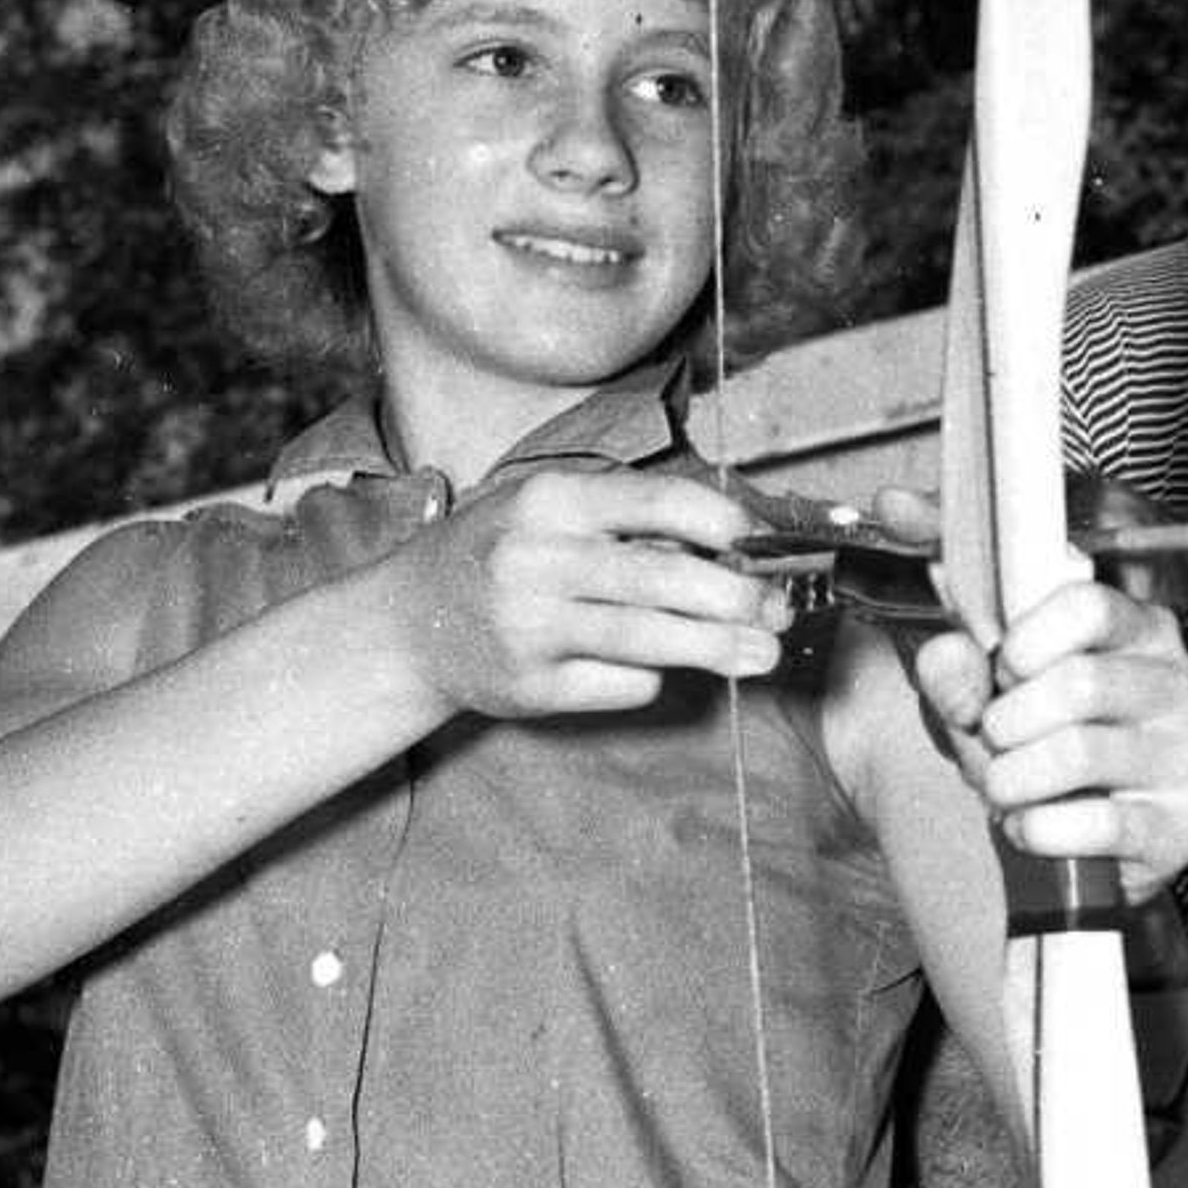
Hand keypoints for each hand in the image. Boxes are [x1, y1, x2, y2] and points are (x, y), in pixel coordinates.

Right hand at [378, 468, 785, 718]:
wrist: (409, 626)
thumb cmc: (500, 556)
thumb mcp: (548, 514)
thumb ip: (627, 521)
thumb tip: (734, 546)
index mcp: (549, 501)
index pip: (657, 500)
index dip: (723, 522)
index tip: (758, 541)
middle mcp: (536, 559)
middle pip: (664, 579)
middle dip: (737, 598)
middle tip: (778, 612)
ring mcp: (530, 626)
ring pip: (651, 639)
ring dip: (720, 649)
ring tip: (763, 654)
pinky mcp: (531, 686)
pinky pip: (623, 684)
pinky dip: (653, 678)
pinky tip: (655, 668)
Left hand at [911, 582, 1187, 901]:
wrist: (1055, 833)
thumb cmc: (1029, 741)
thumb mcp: (980, 693)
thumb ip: (954, 666)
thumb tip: (956, 665)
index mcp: (1142, 631)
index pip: (1090, 607)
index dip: (1025, 644)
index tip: (1004, 673)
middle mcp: (1181, 688)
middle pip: (1082, 683)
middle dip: (1008, 720)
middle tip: (996, 741)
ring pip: (1080, 754)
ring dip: (1012, 779)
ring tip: (1005, 786)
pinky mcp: (1179, 829)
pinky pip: (1098, 824)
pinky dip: (1039, 829)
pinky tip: (1030, 824)